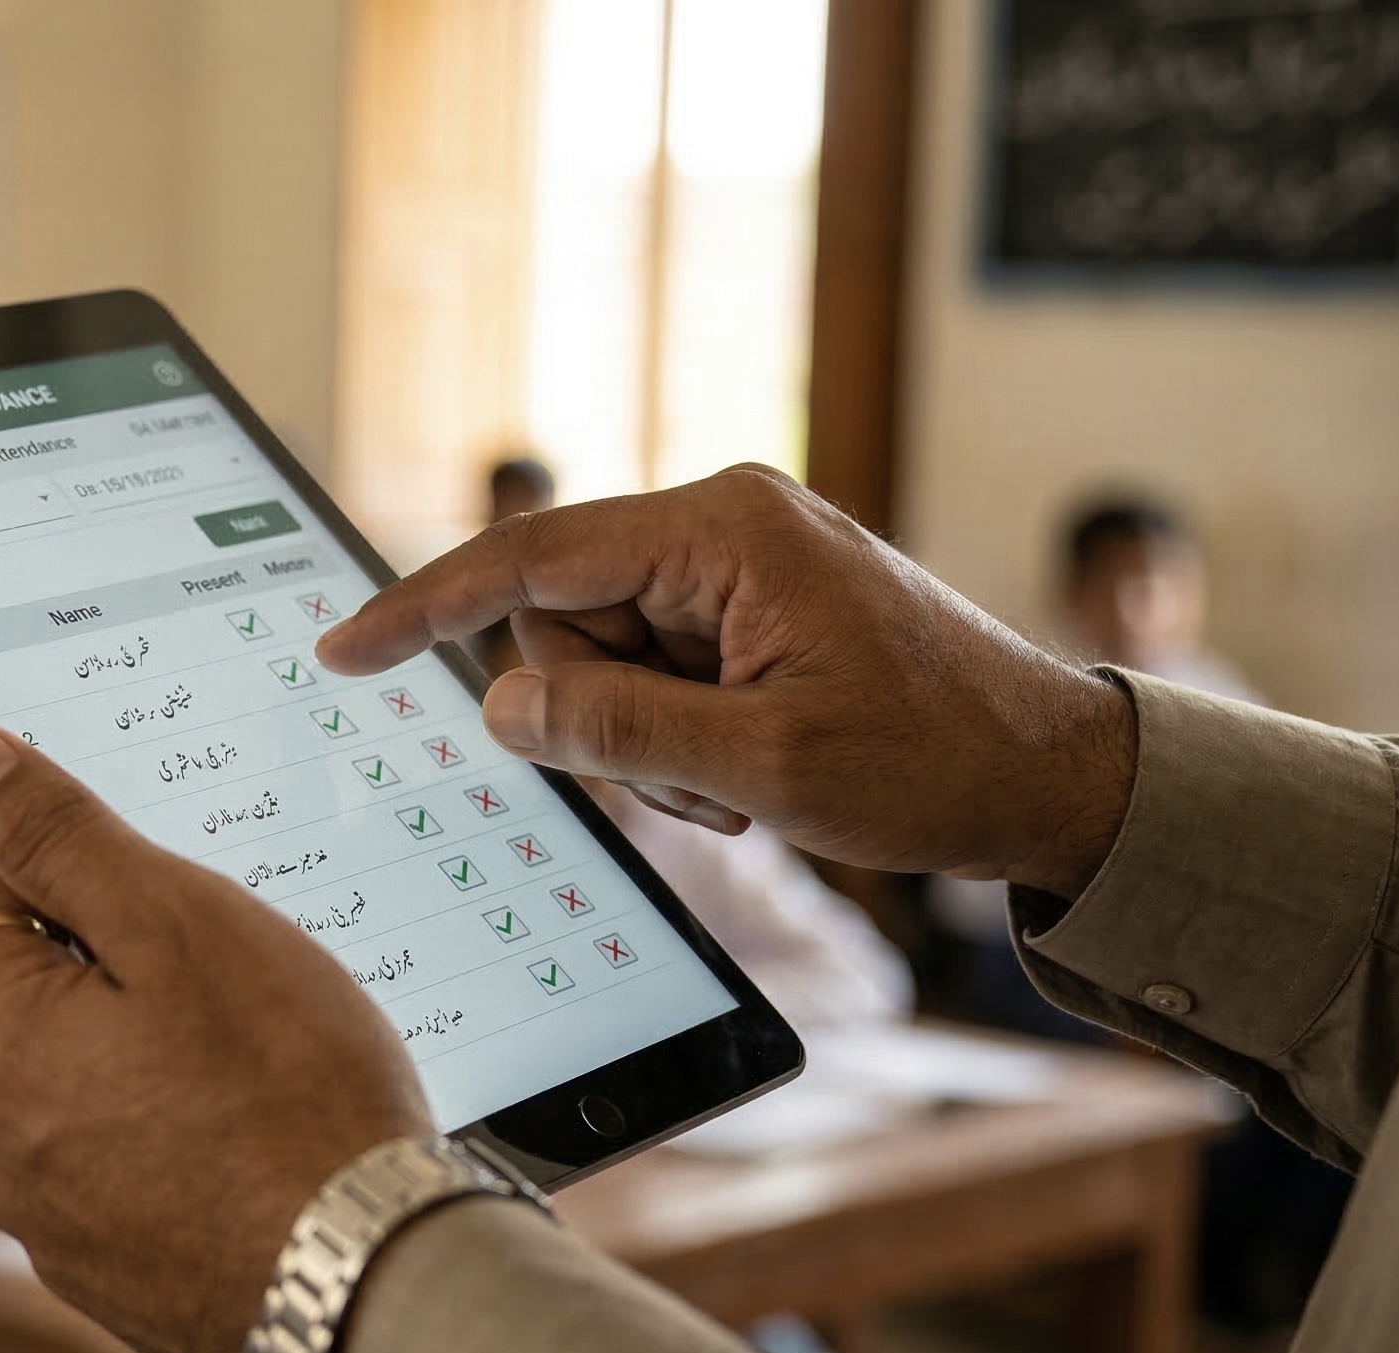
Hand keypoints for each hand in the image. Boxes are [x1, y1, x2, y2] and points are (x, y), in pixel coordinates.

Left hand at [0, 726, 432, 1352]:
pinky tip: (257, 1139)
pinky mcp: (113, 1280)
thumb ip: (58, 837)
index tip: (159, 869)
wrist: (371, 1286)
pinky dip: (174, 1141)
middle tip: (233, 968)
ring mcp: (51, 1223)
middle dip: (117, 962)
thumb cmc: (290, 1093)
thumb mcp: (175, 922)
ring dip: (147, 1055)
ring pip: (85, 1084)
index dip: (74, 859)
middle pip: (36, 994)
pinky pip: (127, 1169)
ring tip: (259, 1062)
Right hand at [319, 465, 1135, 897]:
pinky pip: (655, 674)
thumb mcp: (764, 768)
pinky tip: (757, 768)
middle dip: (601, 715)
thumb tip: (504, 706)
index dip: (425, 609)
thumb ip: (618, 732)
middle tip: (702, 779)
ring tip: (748, 782)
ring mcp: (739, 567)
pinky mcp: (753, 610)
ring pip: (603, 660)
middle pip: (562, 621)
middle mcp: (724, 525)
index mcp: (723, 530)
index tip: (343, 648)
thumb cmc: (936, 765)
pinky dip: (682, 739)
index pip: (530, 559)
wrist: (1055, 778)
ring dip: (650, 744)